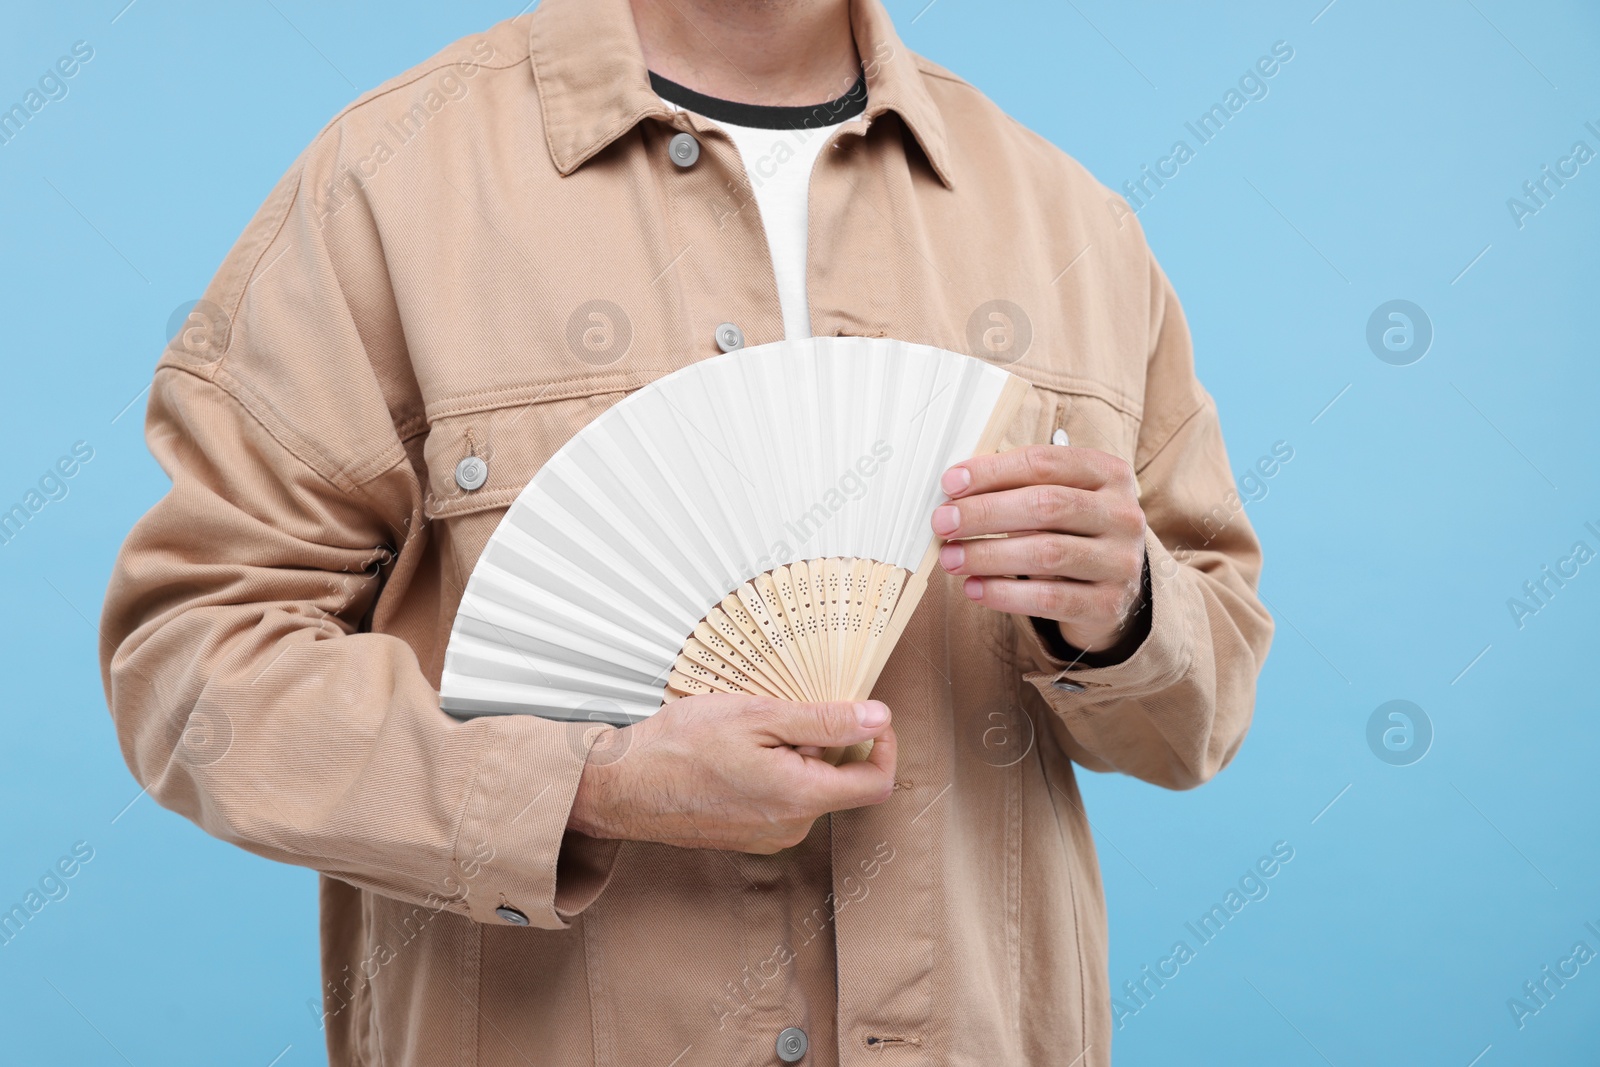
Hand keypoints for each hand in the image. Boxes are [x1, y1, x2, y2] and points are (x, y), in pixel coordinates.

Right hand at [567, 695, 896, 853]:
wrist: (619, 787)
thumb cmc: (679, 748)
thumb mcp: (758, 717)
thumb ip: (824, 721)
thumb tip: (876, 718)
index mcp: (801, 798)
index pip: (877, 782)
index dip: (883, 744)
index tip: (868, 714)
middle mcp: (790, 827)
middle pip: (841, 781)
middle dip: (828, 742)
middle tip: (788, 709)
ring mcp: (767, 836)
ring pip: (808, 788)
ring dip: (797, 755)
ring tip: (752, 730)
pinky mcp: (746, 834)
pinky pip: (780, 799)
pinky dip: (774, 770)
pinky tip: (737, 751)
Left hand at [933, 444, 1146, 654]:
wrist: (1112, 589)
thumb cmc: (1071, 533)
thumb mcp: (1056, 499)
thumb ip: (1015, 487)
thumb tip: (955, 489)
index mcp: (1108, 474)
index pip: (1045, 463)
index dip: (993, 471)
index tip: (950, 483)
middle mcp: (1122, 514)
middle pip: (1046, 505)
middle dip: (985, 513)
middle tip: (943, 523)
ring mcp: (1120, 561)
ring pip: (1046, 553)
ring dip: (988, 555)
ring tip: (951, 557)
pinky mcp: (1108, 603)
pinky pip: (1049, 598)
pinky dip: (1004, 593)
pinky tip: (974, 588)